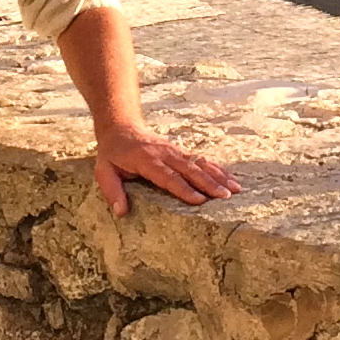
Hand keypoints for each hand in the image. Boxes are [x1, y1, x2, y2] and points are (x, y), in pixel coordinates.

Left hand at [94, 123, 240, 217]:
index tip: (199, 200)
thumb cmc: (113, 154)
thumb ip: (112, 191)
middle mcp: (163, 154)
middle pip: (189, 169)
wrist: (121, 127)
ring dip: (218, 176)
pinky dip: (218, 169)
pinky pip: (202, 160)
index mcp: (145, 159)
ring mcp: (175, 151)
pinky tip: (232, 179)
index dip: (183, 188)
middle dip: (208, 183)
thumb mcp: (103, 171)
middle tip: (225, 197)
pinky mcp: (182, 151)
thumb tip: (121, 211)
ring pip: (199, 163)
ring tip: (236, 189)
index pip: (166, 176)